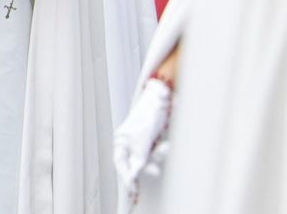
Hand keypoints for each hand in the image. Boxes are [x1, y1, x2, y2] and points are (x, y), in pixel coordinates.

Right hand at [113, 76, 173, 192]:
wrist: (163, 98)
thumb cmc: (149, 114)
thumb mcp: (143, 139)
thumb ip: (138, 158)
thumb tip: (133, 175)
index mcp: (121, 139)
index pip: (120, 162)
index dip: (125, 176)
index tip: (133, 189)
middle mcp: (131, 142)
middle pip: (136, 162)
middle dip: (147, 166)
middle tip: (155, 172)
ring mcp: (143, 142)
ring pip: (149, 158)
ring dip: (158, 155)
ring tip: (165, 146)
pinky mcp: (154, 141)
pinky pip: (157, 153)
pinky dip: (162, 151)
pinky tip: (166, 144)